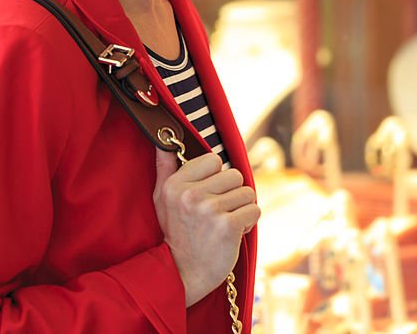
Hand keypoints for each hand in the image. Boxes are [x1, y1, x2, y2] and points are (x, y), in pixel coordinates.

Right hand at [153, 149, 260, 305]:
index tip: (206, 196)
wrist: (183, 274)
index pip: (214, 160)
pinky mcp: (228, 225)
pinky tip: (232, 234)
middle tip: (216, 214)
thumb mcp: (162, 199)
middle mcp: (191, 195)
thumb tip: (163, 142)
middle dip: (231, 194)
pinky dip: (248, 223)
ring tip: (223, 225)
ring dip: (240, 209)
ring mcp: (209, 210)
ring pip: (247, 193)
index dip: (215, 178)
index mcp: (175, 184)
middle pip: (234, 175)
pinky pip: (254, 210)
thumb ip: (165, 168)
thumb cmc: (176, 232)